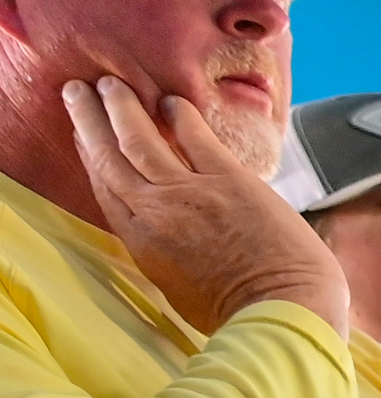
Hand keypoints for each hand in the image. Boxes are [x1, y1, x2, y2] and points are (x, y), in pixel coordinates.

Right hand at [64, 78, 345, 334]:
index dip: (91, 155)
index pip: (106, 187)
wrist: (283, 314)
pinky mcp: (230, 182)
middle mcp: (155, 213)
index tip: (82, 133)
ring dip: (122, 106)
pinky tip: (171, 100)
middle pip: (110, 155)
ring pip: (139, 137)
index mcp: (142, 243)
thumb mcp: (180, 290)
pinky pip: (194, 136)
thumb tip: (164, 237)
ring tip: (111, 83)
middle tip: (80, 91)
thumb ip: (164, 254)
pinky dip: (179, 113)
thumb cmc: (239, 313)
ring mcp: (190, 193)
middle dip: (90, 119)